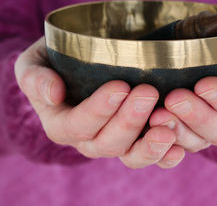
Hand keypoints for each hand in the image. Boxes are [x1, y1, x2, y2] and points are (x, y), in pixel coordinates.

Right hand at [14, 37, 184, 167]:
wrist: (80, 66)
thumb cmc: (57, 62)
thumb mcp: (35, 62)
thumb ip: (35, 77)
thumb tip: (52, 94)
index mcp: (62, 124)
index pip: (77, 125)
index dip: (98, 110)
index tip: (120, 86)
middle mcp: (89, 140)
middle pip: (107, 142)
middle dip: (129, 120)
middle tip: (147, 93)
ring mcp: (115, 143)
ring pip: (130, 155)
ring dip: (150, 144)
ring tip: (168, 129)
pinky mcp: (137, 142)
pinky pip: (150, 157)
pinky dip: (165, 157)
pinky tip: (178, 148)